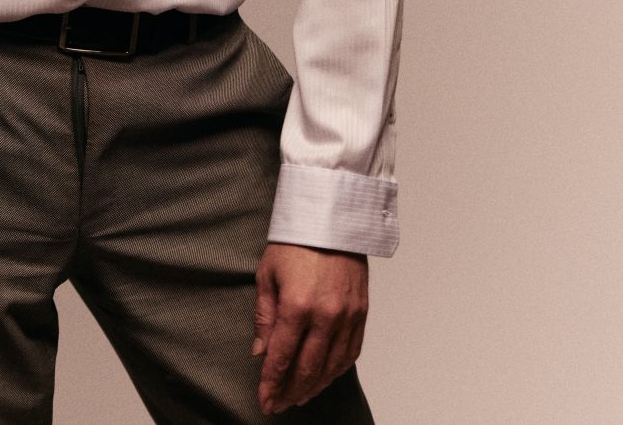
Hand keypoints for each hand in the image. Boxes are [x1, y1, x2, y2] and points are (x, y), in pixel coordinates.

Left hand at [252, 242, 367, 414]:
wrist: (331, 218)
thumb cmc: (295, 241)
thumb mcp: (267, 274)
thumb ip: (264, 317)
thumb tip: (260, 352)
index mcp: (297, 306)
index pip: (282, 358)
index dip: (272, 384)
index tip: (264, 400)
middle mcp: (325, 316)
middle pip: (307, 369)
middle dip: (290, 392)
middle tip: (279, 405)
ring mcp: (347, 316)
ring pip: (331, 367)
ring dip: (314, 387)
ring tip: (299, 396)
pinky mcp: (361, 313)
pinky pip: (351, 353)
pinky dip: (337, 371)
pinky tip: (324, 377)